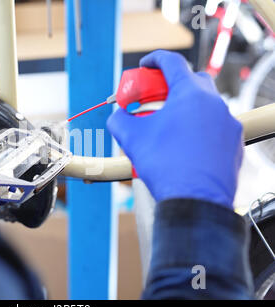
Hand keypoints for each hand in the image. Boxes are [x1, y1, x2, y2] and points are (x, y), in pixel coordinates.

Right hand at [107, 50, 242, 208]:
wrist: (195, 200)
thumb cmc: (165, 165)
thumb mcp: (131, 138)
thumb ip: (119, 119)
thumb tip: (117, 116)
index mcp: (189, 94)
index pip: (172, 62)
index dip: (154, 60)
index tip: (145, 65)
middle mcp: (214, 103)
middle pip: (193, 79)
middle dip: (172, 83)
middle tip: (155, 97)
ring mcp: (228, 122)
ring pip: (205, 104)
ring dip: (186, 106)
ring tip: (168, 124)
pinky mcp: (234, 141)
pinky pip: (215, 125)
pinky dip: (199, 126)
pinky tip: (184, 142)